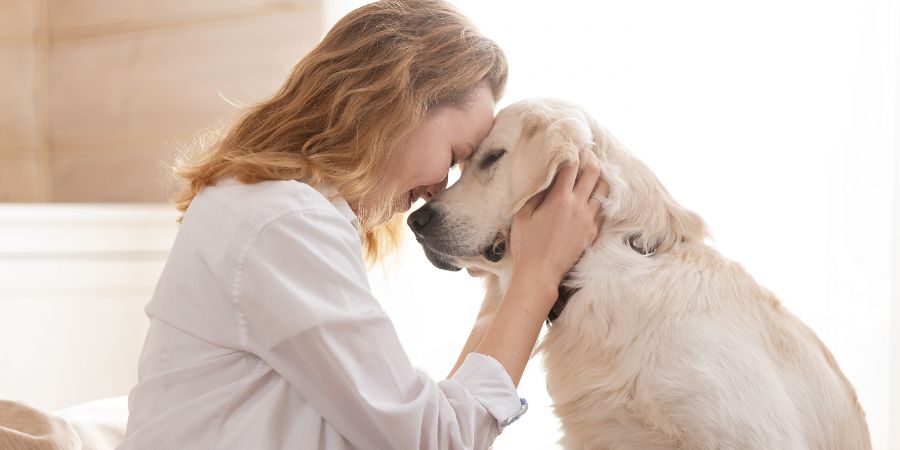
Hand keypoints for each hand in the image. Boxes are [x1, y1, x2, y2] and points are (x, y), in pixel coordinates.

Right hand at [508, 151, 608, 310]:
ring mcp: (589, 220)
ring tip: (595, 170)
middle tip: (588, 152)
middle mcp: (579, 206)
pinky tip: (595, 194)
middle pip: (593, 173)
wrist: (540, 273)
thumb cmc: (526, 244)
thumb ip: (535, 193)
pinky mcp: (593, 232)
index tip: (572, 145)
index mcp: (560, 199)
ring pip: (604, 190)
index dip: (572, 153)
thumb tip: (543, 176)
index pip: (571, 167)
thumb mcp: (522, 214)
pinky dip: (601, 197)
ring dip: (600, 177)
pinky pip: (603, 209)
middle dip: (591, 159)